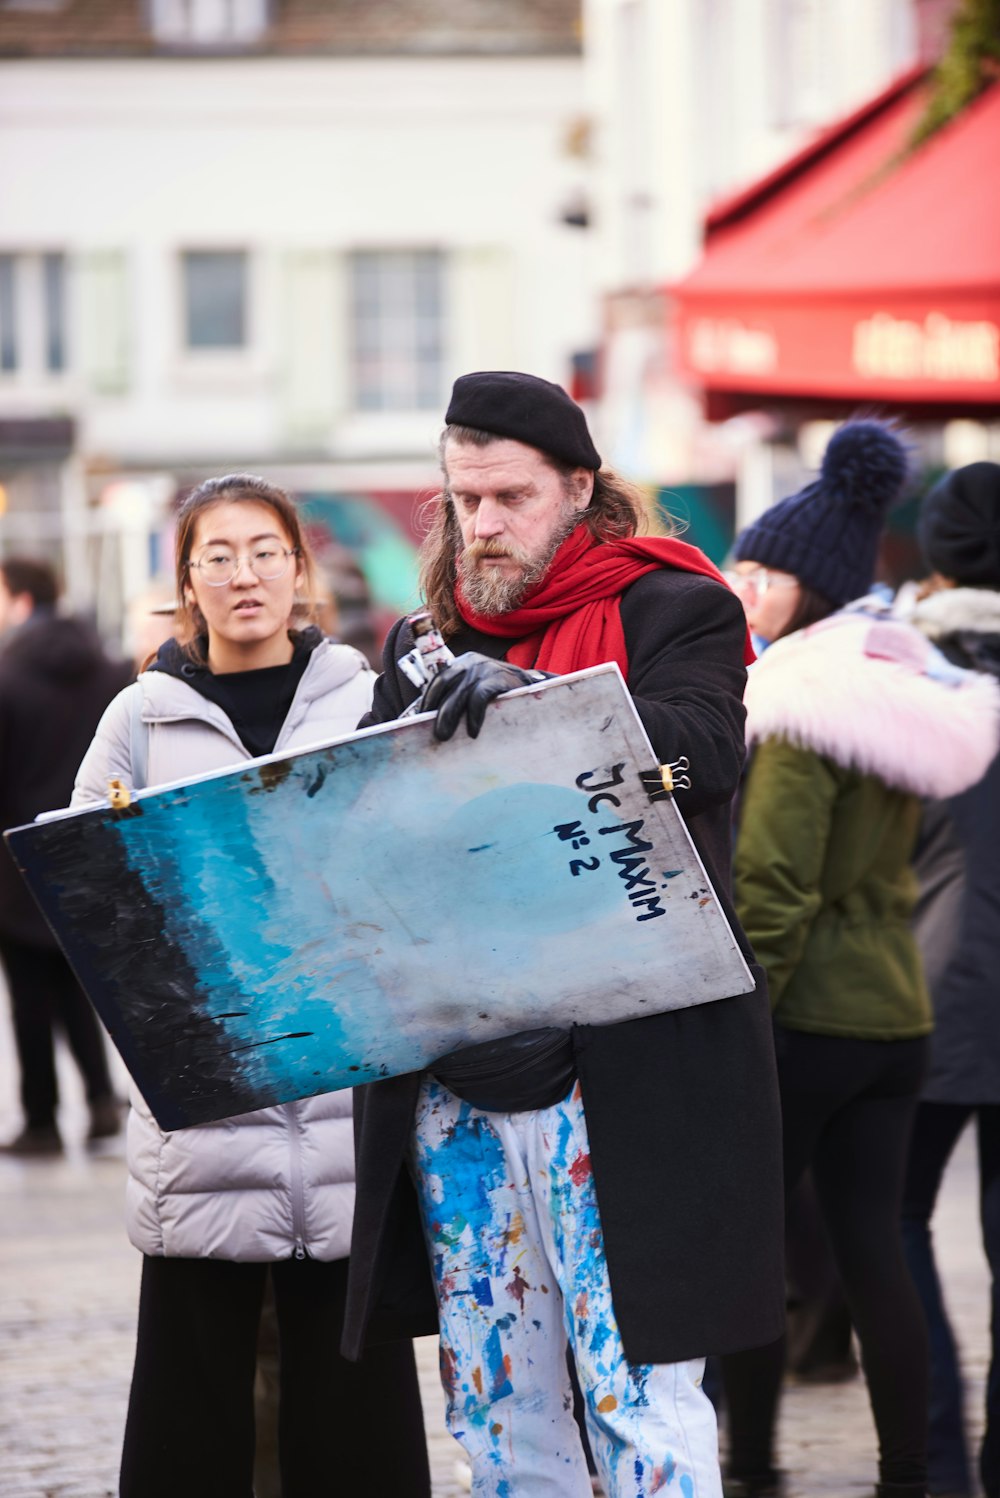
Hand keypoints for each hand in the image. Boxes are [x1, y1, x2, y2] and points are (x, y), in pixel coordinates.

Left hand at [419, 653, 546, 739]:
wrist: (533, 688)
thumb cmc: (501, 694)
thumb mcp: (477, 689)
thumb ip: (458, 698)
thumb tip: (434, 722)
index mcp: (462, 663)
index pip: (439, 680)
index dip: (428, 700)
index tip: (420, 719)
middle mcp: (472, 662)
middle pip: (446, 685)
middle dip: (437, 711)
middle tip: (435, 734)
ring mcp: (486, 668)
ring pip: (461, 693)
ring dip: (451, 716)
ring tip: (446, 736)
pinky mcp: (501, 678)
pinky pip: (480, 697)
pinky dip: (474, 716)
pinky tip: (473, 732)